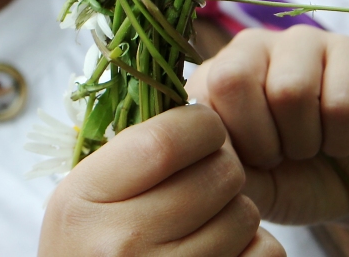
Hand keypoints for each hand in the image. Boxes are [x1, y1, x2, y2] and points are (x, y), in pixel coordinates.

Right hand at [38, 104, 285, 256]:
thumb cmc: (90, 246)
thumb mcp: (84, 196)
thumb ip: (129, 152)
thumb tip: (198, 106)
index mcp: (83, 199)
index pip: (166, 140)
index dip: (201, 126)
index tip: (204, 130)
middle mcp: (121, 243)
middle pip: (218, 174)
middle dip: (225, 166)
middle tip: (208, 177)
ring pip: (245, 214)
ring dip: (238, 209)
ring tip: (209, 219)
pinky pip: (265, 253)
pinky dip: (255, 247)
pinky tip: (223, 250)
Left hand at [186, 27, 348, 256]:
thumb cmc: (291, 180)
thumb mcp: (246, 186)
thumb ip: (217, 167)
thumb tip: (205, 149)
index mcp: (214, 73)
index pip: (198, 92)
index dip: (228, 143)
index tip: (248, 163)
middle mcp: (252, 46)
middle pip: (234, 79)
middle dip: (262, 140)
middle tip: (280, 155)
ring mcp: (303, 40)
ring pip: (290, 89)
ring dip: (305, 141)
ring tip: (311, 146)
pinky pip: (342, 101)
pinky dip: (344, 139)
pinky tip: (343, 138)